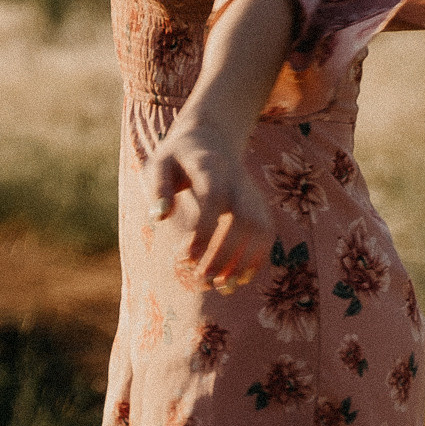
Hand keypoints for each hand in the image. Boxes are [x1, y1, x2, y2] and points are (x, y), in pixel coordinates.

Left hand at [141, 120, 274, 290]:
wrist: (210, 138)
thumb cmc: (177, 158)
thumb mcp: (158, 164)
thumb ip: (158, 188)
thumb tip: (160, 218)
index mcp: (210, 166)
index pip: (215, 197)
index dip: (204, 230)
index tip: (185, 258)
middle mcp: (237, 180)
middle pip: (244, 217)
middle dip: (226, 253)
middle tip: (201, 279)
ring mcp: (252, 193)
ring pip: (261, 228)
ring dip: (244, 261)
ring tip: (221, 287)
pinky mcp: (259, 206)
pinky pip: (267, 235)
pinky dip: (256, 260)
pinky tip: (236, 280)